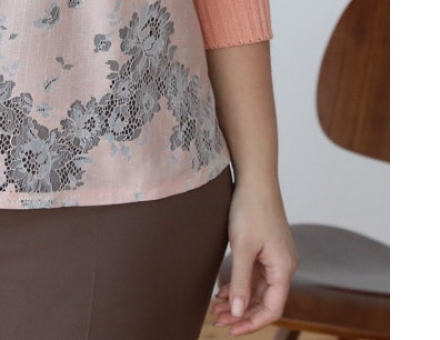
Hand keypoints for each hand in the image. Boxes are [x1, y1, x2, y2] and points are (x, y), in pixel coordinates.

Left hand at [211, 180, 297, 335]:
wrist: (255, 178)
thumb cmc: (250, 208)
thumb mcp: (242, 247)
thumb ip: (241, 282)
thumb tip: (239, 312)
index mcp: (284, 268)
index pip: (272, 309)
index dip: (252, 323)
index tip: (231, 330)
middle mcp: (284, 265)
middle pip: (265, 300)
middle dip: (242, 313)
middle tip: (218, 321)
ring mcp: (277, 256)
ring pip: (259, 288)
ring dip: (240, 299)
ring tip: (217, 309)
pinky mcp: (267, 247)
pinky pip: (256, 274)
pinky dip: (241, 284)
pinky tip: (223, 291)